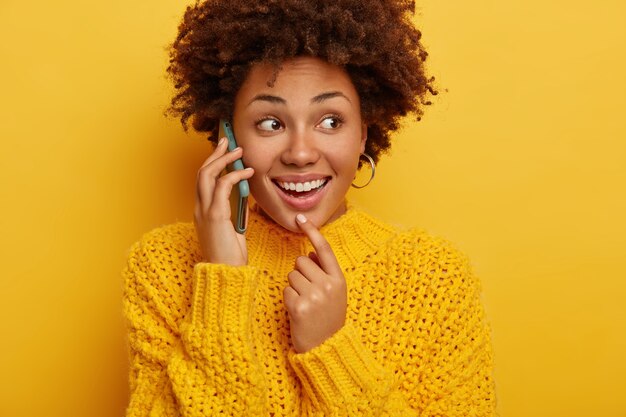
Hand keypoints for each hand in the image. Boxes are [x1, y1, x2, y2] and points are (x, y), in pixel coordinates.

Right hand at [194, 137, 253, 265]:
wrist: (226, 275)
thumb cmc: (230, 256)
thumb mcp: (235, 229)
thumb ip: (236, 212)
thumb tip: (245, 196)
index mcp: (202, 212)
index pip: (203, 181)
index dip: (212, 164)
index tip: (224, 152)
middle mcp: (199, 209)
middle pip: (201, 173)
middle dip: (214, 155)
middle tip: (228, 141)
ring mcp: (204, 212)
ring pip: (206, 175)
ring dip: (223, 160)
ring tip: (238, 150)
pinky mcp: (214, 216)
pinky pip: (222, 187)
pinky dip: (234, 175)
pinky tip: (247, 171)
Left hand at [283, 214, 347, 352]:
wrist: (325, 348)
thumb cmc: (328, 318)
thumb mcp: (335, 293)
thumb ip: (325, 272)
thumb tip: (309, 252)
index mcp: (339, 280)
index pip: (324, 249)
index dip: (312, 232)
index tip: (300, 218)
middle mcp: (327, 286)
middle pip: (301, 261)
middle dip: (300, 272)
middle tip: (308, 291)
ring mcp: (313, 296)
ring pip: (291, 275)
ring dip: (294, 286)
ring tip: (304, 302)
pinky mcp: (299, 306)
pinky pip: (286, 290)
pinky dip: (288, 299)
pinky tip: (298, 311)